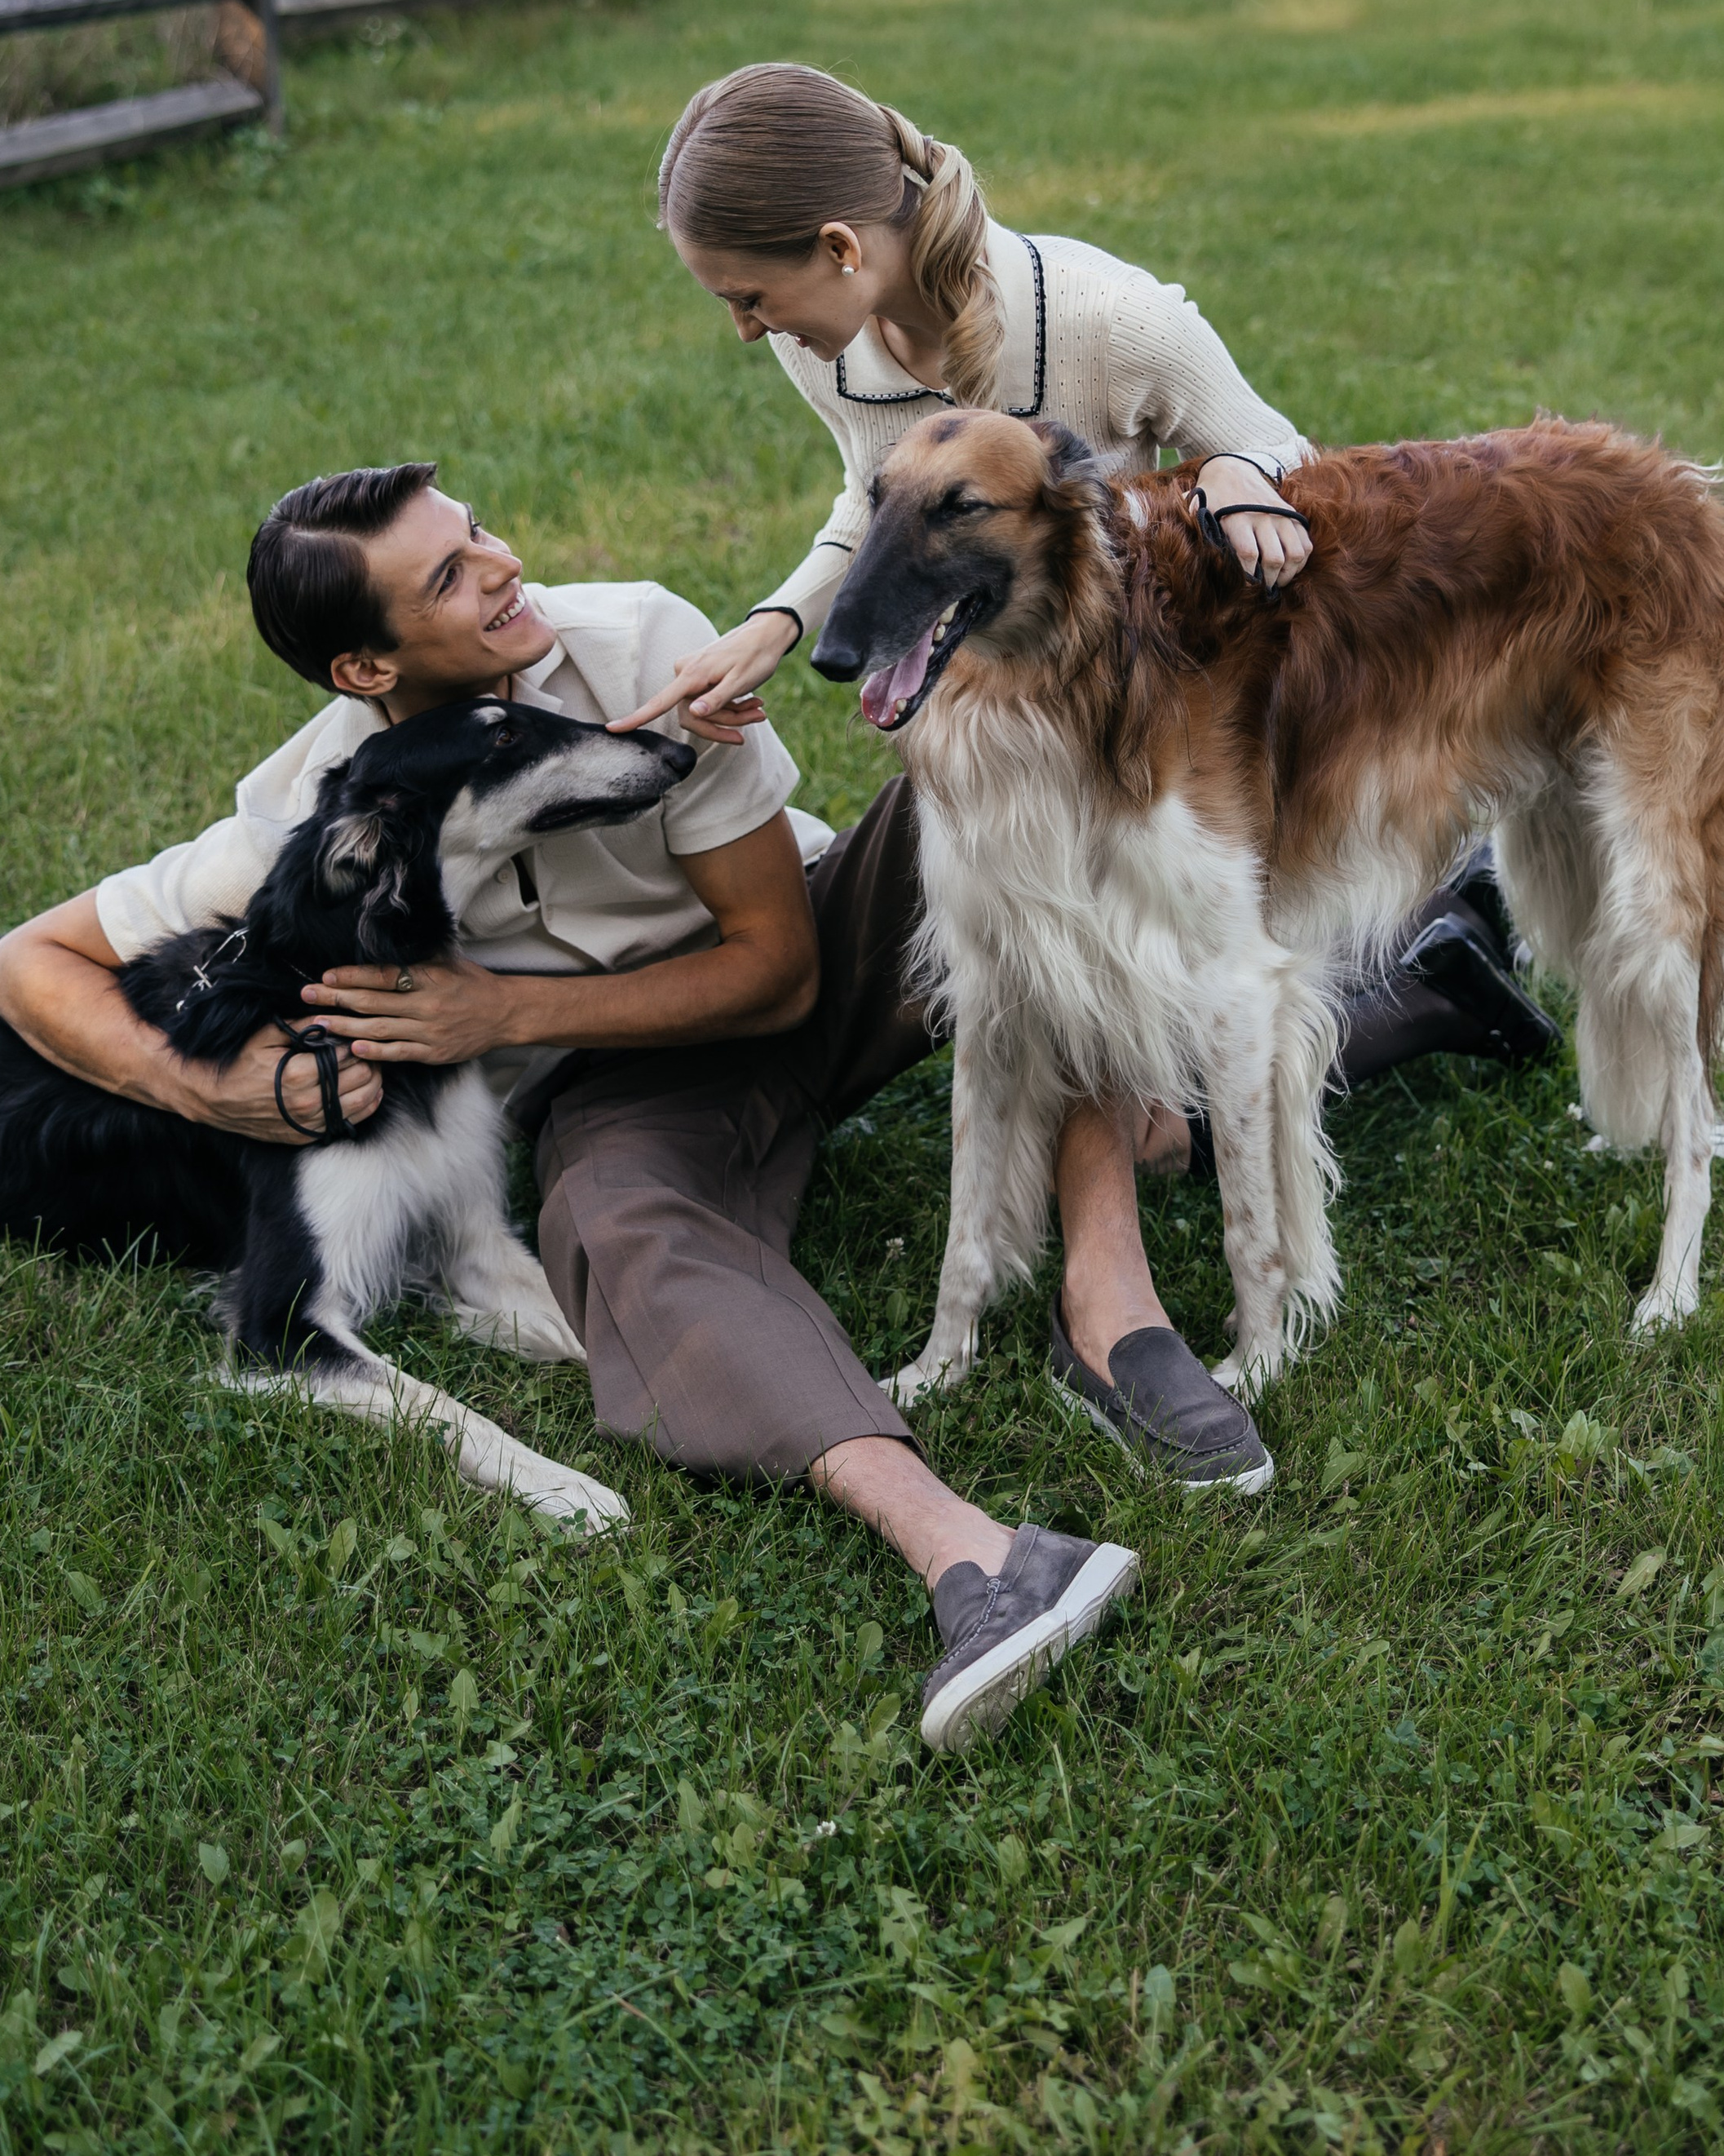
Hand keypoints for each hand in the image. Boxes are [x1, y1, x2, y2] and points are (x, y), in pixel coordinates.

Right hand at [183, 1019, 382, 1143]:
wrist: (213, 1098)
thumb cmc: (238, 1063)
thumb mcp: (266, 1036)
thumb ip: (302, 1026)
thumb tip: (332, 1017)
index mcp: (298, 1074)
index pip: (348, 1056)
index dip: (356, 1043)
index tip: (356, 1035)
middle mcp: (307, 1101)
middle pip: (361, 1078)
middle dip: (369, 1060)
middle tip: (367, 1049)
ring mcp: (308, 1122)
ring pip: (362, 1102)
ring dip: (373, 1083)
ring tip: (372, 1068)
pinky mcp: (307, 1135)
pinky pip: (348, 1122)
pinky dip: (364, 1106)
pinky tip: (369, 1093)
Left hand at [300, 956, 515, 1063]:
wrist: (505, 1014)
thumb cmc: (473, 983)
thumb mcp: (447, 960)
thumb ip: (415, 957)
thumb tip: (383, 942)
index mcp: (428, 977)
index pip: (382, 976)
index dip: (351, 976)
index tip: (326, 976)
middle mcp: (426, 1004)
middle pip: (372, 1002)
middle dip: (335, 999)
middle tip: (307, 996)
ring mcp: (429, 1030)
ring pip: (379, 1029)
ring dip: (345, 1026)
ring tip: (318, 1024)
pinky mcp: (433, 1052)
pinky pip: (398, 1052)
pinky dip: (375, 1052)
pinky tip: (353, 1048)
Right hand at [608, 611, 799, 742]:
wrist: (765, 635)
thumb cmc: (756, 657)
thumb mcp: (741, 681)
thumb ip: (717, 699)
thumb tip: (692, 713)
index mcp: (691, 675)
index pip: (659, 703)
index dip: (636, 718)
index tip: (612, 729)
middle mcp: (685, 674)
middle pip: (692, 716)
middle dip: (724, 723)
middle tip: (758, 716)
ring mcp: (692, 676)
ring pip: (704, 712)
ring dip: (733, 716)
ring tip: (760, 708)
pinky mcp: (700, 678)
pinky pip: (709, 702)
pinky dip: (732, 707)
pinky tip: (754, 701)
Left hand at [1196, 455, 1312, 589]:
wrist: (1235, 469)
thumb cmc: (1212, 496)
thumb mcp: (1196, 503)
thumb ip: (1188, 520)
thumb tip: (1173, 536)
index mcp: (1237, 517)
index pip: (1248, 553)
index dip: (1248, 576)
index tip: (1244, 589)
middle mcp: (1262, 516)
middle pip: (1274, 559)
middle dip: (1268, 581)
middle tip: (1261, 592)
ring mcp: (1281, 516)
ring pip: (1295, 553)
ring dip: (1287, 574)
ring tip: (1277, 583)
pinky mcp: (1293, 516)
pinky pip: (1306, 544)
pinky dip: (1301, 561)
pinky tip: (1289, 570)